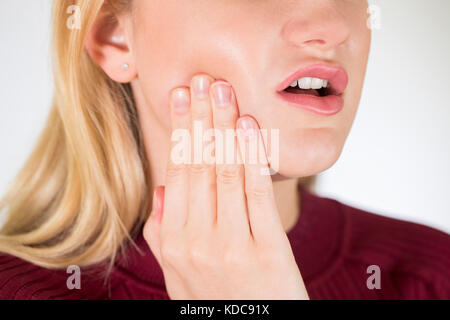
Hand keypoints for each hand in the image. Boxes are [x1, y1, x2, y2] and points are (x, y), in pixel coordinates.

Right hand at [143, 74, 308, 299]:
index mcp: (173, 242)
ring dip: (223, 126)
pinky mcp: (266, 250)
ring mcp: (230, 245)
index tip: (181, 98)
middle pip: (197, 165)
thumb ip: (164, 233)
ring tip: (223, 91)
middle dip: (199, 118)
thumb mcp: (179, 274)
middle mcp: (196, 241)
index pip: (176, 173)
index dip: (180, 132)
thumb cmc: (219, 301)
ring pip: (223, 172)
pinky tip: (248, 126)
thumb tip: (162, 188)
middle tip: (202, 81)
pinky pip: (255, 193)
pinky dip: (251, 156)